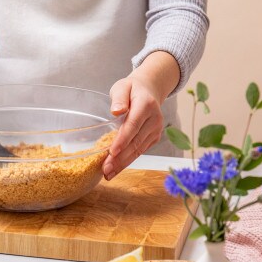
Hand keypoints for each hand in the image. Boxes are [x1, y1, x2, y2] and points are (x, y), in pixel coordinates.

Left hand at [102, 51, 179, 179]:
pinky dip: (127, 161)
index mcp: (146, 105)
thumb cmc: (131, 89)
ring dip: (123, 164)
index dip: (122, 140)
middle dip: (120, 158)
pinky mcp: (154, 138)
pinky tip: (116, 169)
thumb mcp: (122, 86)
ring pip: (138, 150)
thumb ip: (119, 97)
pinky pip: (140, 151)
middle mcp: (154, 119)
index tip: (112, 152)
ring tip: (108, 174)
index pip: (133, 125)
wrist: (149, 90)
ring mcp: (156, 130)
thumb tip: (116, 110)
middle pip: (135, 142)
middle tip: (105, 169)